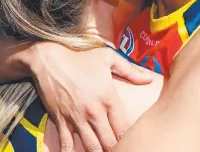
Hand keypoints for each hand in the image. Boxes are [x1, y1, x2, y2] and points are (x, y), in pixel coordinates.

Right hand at [31, 43, 155, 151]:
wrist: (50, 60)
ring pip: (90, 146)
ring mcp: (77, 118)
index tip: (131, 142)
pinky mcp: (61, 120)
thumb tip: (149, 79)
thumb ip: (130, 70)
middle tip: (117, 150)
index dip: (128, 138)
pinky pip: (66, 144)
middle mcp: (94, 111)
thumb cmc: (80, 57)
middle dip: (114, 149)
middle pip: (109, 141)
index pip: (123, 127)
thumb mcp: (108, 57)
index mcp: (108, 98)